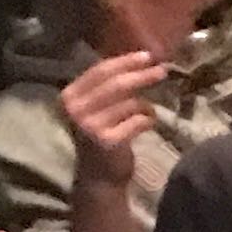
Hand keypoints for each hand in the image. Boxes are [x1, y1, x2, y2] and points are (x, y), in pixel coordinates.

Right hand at [60, 49, 165, 175]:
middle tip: (162, 70)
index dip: (126, 61)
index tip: (148, 55)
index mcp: (69, 96)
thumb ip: (108, 86)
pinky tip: (148, 123)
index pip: (100, 71)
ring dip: (146, 105)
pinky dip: (148, 120)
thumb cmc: (101, 136)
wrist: (98, 176)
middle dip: (142, 75)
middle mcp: (76, 109)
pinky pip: (138, 121)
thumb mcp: (96, 108)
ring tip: (149, 110)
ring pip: (130, 103)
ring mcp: (91, 125)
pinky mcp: (108, 140)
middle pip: (117, 84)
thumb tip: (138, 59)